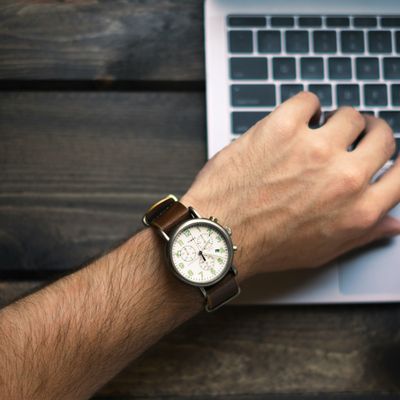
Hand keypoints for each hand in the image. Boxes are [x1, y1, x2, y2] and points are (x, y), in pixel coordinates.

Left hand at [181, 92, 399, 279]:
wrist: (218, 235)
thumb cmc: (265, 246)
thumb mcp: (321, 252)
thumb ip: (361, 234)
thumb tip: (391, 223)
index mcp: (358, 210)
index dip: (396, 161)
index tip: (386, 154)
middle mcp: (343, 177)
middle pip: (381, 137)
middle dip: (370, 133)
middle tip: (352, 134)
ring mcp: (314, 149)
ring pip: (348, 115)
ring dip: (335, 120)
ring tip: (316, 130)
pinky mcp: (282, 128)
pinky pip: (309, 100)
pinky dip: (304, 107)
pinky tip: (294, 121)